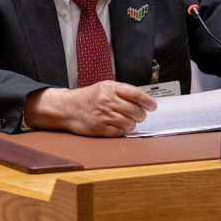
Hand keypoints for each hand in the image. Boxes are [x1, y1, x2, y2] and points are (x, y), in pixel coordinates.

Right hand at [24, 80, 156, 136]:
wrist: (68, 108)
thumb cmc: (87, 98)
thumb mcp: (104, 87)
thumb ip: (121, 92)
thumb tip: (142, 100)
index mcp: (110, 88)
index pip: (135, 94)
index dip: (147, 101)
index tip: (153, 106)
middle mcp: (108, 101)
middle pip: (135, 110)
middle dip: (141, 115)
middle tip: (140, 115)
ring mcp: (104, 116)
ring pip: (129, 123)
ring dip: (132, 124)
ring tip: (128, 121)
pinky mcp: (100, 128)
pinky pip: (120, 132)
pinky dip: (123, 131)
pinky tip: (119, 127)